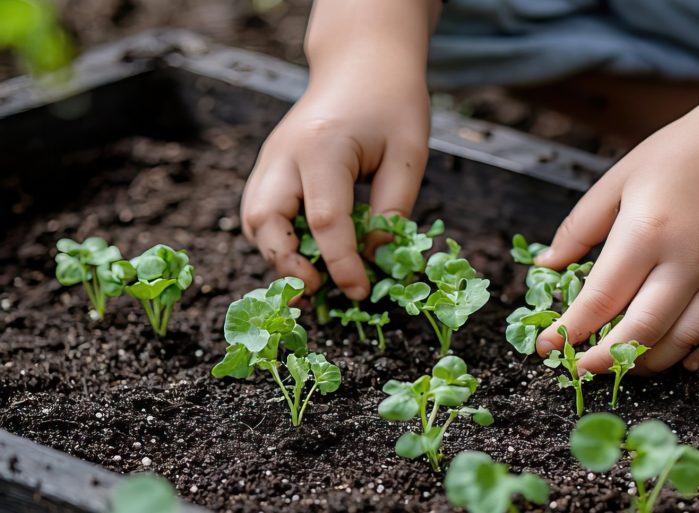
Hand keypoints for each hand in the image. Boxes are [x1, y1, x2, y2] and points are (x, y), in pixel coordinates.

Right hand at [240, 59, 429, 299]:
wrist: (363, 63)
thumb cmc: (392, 104)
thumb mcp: (409, 154)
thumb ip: (392, 209)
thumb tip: (375, 258)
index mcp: (322, 148)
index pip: (324, 220)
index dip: (340, 263)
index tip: (358, 291)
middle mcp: (284, 154)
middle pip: (264, 220)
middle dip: (286, 264)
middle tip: (318, 291)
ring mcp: (270, 159)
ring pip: (252, 219)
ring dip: (276, 255)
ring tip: (311, 280)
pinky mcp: (270, 166)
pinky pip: (259, 211)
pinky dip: (276, 239)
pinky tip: (304, 255)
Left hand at [533, 119, 698, 373]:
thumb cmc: (681, 155)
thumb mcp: (618, 180)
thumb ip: (579, 227)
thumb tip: (546, 265)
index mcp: (646, 233)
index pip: (602, 298)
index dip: (571, 329)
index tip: (547, 345)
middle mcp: (684, 261)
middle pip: (641, 330)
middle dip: (604, 359)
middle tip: (579, 369)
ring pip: (680, 340)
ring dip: (647, 363)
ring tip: (620, 365)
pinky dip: (693, 354)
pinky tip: (675, 361)